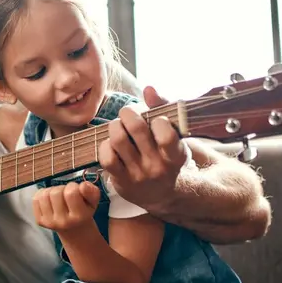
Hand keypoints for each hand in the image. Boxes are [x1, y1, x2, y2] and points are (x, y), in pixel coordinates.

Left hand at [33, 181, 99, 231]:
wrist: (74, 230)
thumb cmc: (84, 211)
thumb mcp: (93, 202)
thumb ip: (92, 192)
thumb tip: (83, 185)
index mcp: (79, 217)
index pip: (71, 193)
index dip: (73, 186)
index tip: (75, 190)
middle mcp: (63, 222)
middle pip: (56, 193)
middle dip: (61, 188)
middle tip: (66, 194)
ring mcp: (49, 222)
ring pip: (44, 195)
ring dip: (51, 190)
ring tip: (59, 196)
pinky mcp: (40, 221)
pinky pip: (36, 199)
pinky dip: (42, 195)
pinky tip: (50, 199)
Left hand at [97, 86, 187, 208]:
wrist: (161, 193)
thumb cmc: (166, 154)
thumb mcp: (174, 134)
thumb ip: (163, 108)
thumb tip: (149, 89)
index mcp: (175, 154)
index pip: (165, 133)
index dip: (157, 119)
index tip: (155, 120)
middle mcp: (157, 167)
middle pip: (135, 128)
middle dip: (128, 112)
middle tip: (128, 113)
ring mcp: (138, 175)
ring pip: (118, 139)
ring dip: (115, 125)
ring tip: (119, 126)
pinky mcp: (121, 181)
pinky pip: (106, 157)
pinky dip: (106, 145)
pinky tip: (112, 144)